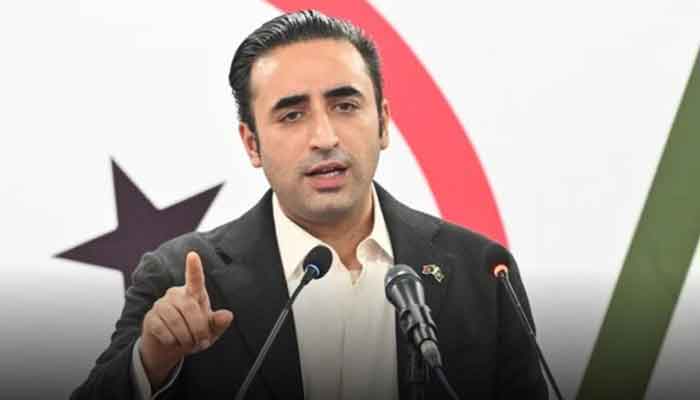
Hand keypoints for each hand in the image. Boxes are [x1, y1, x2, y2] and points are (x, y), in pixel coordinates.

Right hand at [140, 251, 233, 388]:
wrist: (169, 348)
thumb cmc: (193, 334)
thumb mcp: (210, 331)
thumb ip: (218, 323)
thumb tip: (228, 315)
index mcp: (193, 293)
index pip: (195, 279)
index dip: (194, 268)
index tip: (192, 255)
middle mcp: (176, 294)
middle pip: (190, 308)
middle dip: (198, 329)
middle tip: (201, 342)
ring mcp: (161, 304)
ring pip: (176, 321)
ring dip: (185, 338)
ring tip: (188, 343)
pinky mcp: (150, 317)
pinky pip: (163, 330)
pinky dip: (172, 341)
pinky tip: (173, 342)